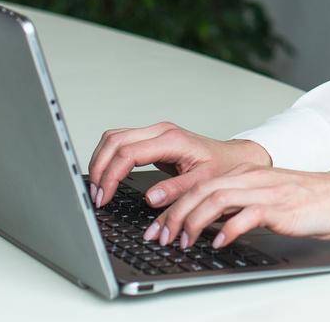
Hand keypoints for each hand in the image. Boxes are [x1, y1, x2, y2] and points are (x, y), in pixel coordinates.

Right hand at [86, 120, 271, 209]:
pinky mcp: (152, 139)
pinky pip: (121, 142)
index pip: (128, 153)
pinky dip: (108, 157)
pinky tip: (107, 176)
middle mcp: (160, 131)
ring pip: (113, 138)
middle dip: (99, 168)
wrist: (233, 158)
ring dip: (100, 161)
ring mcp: (155, 132)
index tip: (104, 197)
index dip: (111, 176)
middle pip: (114, 141)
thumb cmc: (221, 168)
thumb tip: (151, 198)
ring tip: (98, 188)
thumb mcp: (203, 183)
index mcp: (171, 140)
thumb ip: (176, 191)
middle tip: (96, 195)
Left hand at [139, 164, 329, 250]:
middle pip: (200, 191)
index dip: (172, 207)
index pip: (197, 186)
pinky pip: (246, 216)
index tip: (156, 228)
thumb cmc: (303, 203)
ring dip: (194, 223)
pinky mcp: (277, 206)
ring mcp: (263, 190)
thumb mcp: (261, 200)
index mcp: (242, 174)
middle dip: (173, 216)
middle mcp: (249, 178)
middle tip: (160, 238)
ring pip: (216, 199)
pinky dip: (228, 229)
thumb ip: (234, 207)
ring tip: (184, 242)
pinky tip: (219, 242)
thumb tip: (204, 225)